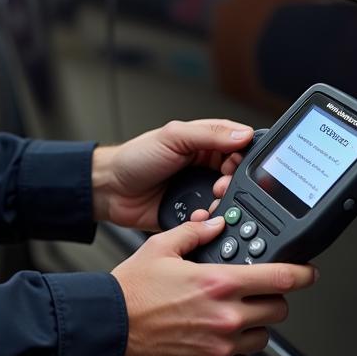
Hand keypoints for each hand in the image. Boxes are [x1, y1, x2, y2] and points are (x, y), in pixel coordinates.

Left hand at [92, 119, 253, 231]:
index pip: (239, 144)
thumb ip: (209, 134)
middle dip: (235, 182)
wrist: (111, 191)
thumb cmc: (136, 157)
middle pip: (238, 175)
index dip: (245, 154)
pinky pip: (212, 221)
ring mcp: (200, 190)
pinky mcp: (193, 214)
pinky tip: (199, 216)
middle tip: (222, 185)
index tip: (242, 164)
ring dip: (225, 203)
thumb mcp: (172, 137)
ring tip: (213, 200)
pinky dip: (209, 220)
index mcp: (204, 142)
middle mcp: (206, 166)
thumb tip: (243, 134)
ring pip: (229, 200)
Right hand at [111, 216, 317, 355]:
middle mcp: (225, 316)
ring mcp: (219, 345)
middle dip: (272, 297)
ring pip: (262, 336)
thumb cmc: (132, 288)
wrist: (111, 325)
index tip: (309, 272)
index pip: (278, 278)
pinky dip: (237, 348)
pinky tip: (218, 333)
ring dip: (255, 323)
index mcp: (217, 282)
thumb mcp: (161, 245)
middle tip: (257, 290)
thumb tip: (215, 223)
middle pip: (277, 309)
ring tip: (233, 311)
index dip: (301, 273)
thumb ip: (195, 232)